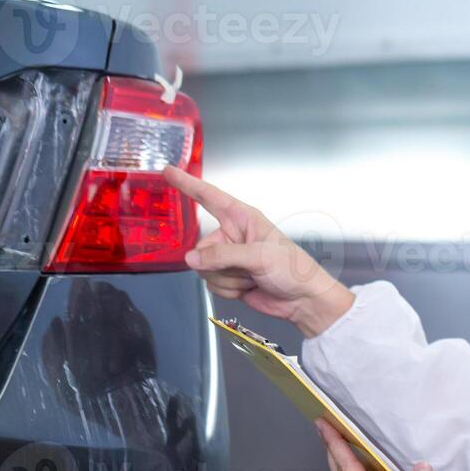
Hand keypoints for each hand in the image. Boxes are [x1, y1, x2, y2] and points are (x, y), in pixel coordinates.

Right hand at [164, 166, 353, 336]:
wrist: (302, 299)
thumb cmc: (292, 269)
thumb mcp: (258, 256)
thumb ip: (222, 255)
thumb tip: (191, 259)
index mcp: (242, 218)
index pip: (209, 197)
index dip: (187, 184)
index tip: (167, 171)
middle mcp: (233, 235)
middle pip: (201, 248)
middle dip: (220, 263)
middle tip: (247, 269)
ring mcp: (229, 257)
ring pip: (204, 269)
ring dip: (227, 279)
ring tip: (252, 278)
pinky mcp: (228, 278)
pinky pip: (211, 284)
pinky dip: (228, 290)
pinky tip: (248, 288)